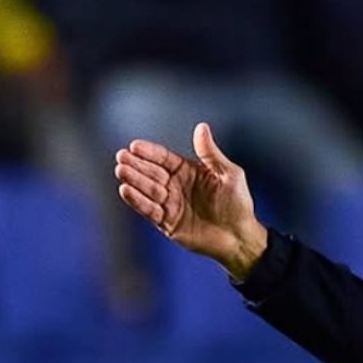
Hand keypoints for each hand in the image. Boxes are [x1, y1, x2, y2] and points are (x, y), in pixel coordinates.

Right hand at [113, 122, 266, 281]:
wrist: (240, 235)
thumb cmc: (238, 203)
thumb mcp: (229, 174)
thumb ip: (211, 153)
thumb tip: (202, 127)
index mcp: (187, 171)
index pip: (164, 158)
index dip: (149, 152)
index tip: (135, 146)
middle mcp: (175, 186)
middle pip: (151, 172)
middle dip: (136, 164)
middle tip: (122, 157)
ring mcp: (170, 204)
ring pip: (147, 190)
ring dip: (134, 180)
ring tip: (121, 171)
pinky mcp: (167, 222)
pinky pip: (149, 210)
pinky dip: (137, 201)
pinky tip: (126, 190)